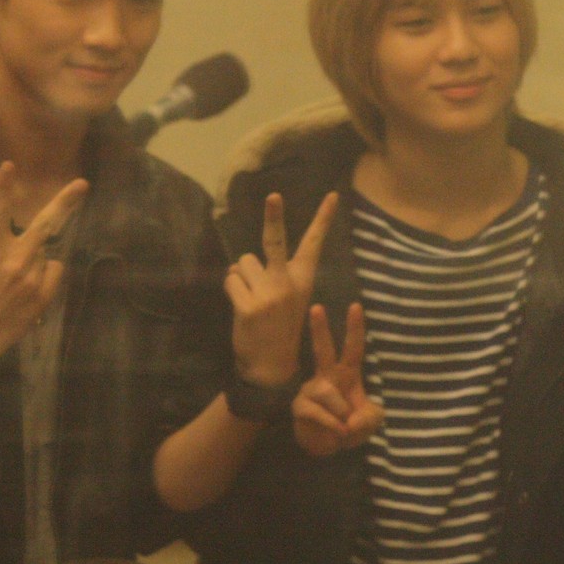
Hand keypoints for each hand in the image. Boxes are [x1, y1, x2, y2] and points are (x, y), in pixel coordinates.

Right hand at [0, 163, 87, 373]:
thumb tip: (15, 241)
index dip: (3, 188)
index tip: (10, 165)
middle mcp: (16, 261)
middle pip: (45, 224)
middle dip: (65, 202)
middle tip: (82, 184)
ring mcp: (33, 278)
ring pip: (46, 254)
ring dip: (35, 260)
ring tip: (14, 284)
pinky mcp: (44, 295)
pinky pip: (53, 272)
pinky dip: (44, 276)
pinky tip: (26, 292)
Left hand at [224, 191, 337, 386]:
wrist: (271, 368)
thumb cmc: (278, 327)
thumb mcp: (289, 299)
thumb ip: (274, 275)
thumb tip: (243, 261)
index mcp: (302, 280)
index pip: (314, 244)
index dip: (323, 218)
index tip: (332, 196)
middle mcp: (287, 283)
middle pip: (275, 241)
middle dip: (274, 216)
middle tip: (274, 195)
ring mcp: (268, 294)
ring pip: (242, 264)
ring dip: (241, 277)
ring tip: (252, 299)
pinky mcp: (248, 306)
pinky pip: (231, 281)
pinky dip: (232, 290)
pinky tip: (242, 309)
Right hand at [293, 303, 383, 457]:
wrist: (327, 447)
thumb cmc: (349, 426)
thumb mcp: (369, 423)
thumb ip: (368, 419)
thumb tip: (349, 421)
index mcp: (346, 374)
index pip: (353, 348)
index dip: (355, 328)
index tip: (355, 306)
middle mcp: (327, 376)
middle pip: (323, 348)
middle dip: (319, 328)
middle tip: (317, 307)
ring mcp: (311, 389)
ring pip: (328, 393)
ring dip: (341, 414)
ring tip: (343, 427)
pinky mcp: (300, 405)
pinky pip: (318, 411)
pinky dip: (331, 425)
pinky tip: (337, 433)